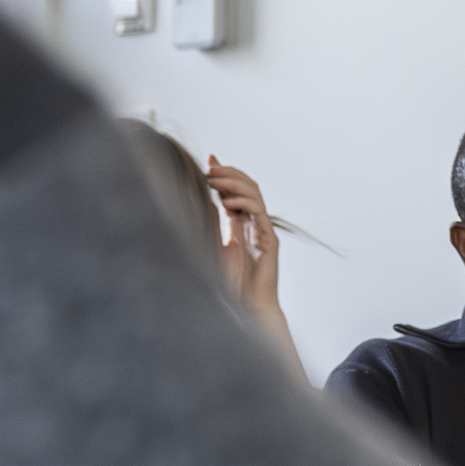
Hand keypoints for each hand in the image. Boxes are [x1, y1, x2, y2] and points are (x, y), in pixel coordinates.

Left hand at [202, 158, 290, 344]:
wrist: (248, 305)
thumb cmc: (230, 283)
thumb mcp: (211, 246)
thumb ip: (209, 224)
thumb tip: (194, 201)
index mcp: (241, 224)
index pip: (235, 190)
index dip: (224, 174)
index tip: (208, 159)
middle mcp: (254, 224)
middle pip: (248, 187)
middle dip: (229, 173)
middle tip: (210, 166)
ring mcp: (263, 231)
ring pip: (255, 195)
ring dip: (235, 183)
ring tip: (215, 179)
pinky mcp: (270, 241)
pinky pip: (260, 214)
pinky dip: (244, 203)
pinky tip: (226, 201)